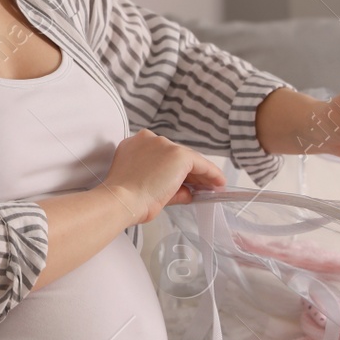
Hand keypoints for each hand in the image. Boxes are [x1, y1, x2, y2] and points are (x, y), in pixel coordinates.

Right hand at [104, 128, 226, 223]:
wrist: (122, 200)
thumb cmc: (124, 198)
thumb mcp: (144, 188)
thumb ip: (167, 187)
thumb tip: (186, 192)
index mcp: (134, 145)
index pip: (161, 156)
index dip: (175, 170)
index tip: (185, 180)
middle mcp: (148, 139)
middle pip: (176, 156)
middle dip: (189, 172)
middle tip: (202, 186)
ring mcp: (164, 145)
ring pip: (188, 159)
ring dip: (201, 174)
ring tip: (212, 186)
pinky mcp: (179, 155)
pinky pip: (201, 165)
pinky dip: (211, 174)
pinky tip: (217, 183)